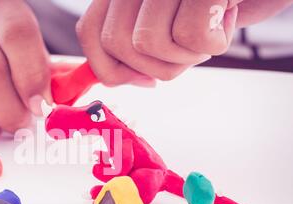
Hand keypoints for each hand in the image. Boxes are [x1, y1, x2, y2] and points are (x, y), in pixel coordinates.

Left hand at [76, 0, 290, 83]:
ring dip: (185, 56)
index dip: (109, 67)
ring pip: (147, 43)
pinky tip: (228, 20)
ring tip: (209, 32)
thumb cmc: (214, 8)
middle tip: (186, 53)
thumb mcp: (167, 25)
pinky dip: (214, 43)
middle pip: (115, 43)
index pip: (90, 33)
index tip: (142, 80)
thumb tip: (117, 77)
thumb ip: (132, 45)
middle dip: (154, 67)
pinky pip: (190, 35)